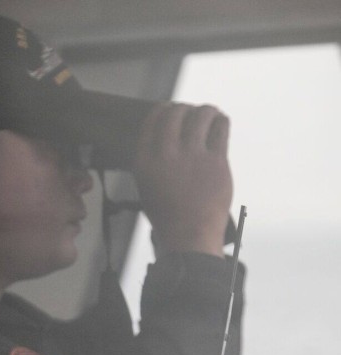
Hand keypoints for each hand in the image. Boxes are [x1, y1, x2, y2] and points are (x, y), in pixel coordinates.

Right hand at [133, 102, 232, 257]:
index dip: (163, 109)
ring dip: (204, 110)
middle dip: (183, 108)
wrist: (189, 235)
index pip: (153, 121)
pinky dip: (221, 120)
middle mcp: (167, 154)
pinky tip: (220, 121)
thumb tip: (165, 140)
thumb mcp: (146, 186)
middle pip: (176, 113)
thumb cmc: (168, 215)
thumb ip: (152, 160)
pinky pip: (221, 129)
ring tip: (207, 113)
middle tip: (188, 112)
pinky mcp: (217, 161)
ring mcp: (193, 156)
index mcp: (145, 161)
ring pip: (201, 115)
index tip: (168, 109)